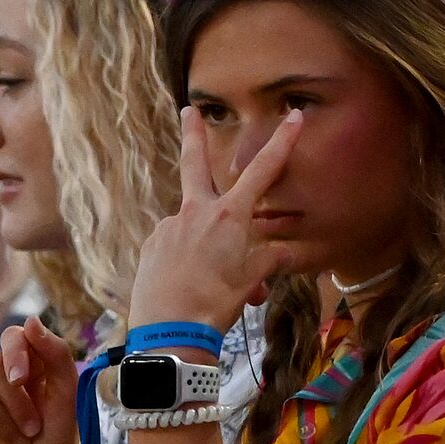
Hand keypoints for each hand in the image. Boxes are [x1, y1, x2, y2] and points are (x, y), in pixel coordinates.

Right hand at [0, 319, 84, 443]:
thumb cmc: (57, 443)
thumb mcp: (67, 397)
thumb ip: (56, 355)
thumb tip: (29, 320)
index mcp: (29, 367)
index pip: (14, 336)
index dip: (16, 351)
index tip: (24, 378)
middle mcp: (0, 378)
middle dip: (16, 401)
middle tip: (32, 429)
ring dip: (1, 419)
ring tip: (18, 441)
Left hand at [127, 106, 303, 331]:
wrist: (169, 332)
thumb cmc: (215, 305)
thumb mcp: (250, 282)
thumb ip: (268, 260)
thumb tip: (284, 252)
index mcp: (229, 217)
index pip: (262, 171)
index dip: (281, 143)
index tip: (292, 117)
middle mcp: (196, 212)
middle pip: (195, 162)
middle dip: (193, 134)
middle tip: (188, 110)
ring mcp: (169, 226)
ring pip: (192, 222)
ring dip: (203, 240)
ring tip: (210, 282)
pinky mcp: (152, 245)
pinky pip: (174, 243)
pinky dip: (185, 257)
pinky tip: (188, 283)